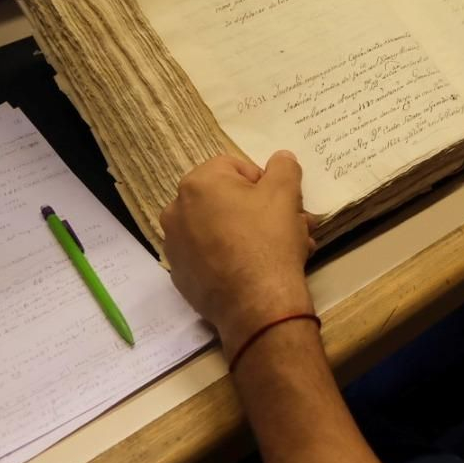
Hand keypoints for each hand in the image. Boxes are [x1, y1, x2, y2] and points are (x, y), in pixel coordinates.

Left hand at [161, 151, 316, 353]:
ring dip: (248, 233)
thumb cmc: (268, 240)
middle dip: (259, 210)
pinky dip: (230, 257)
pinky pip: (209, 255)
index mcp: (197, 184)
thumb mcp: (285, 194)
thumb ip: (284, 167)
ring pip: (219, 228)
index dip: (264, 182)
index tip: (282, 203)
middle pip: (226, 199)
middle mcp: (177, 211)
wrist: (256, 304)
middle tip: (288, 226)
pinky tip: (256, 270)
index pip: (235, 167)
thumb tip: (281, 158)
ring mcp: (175, 246)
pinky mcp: (181, 276)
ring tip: (280, 250)